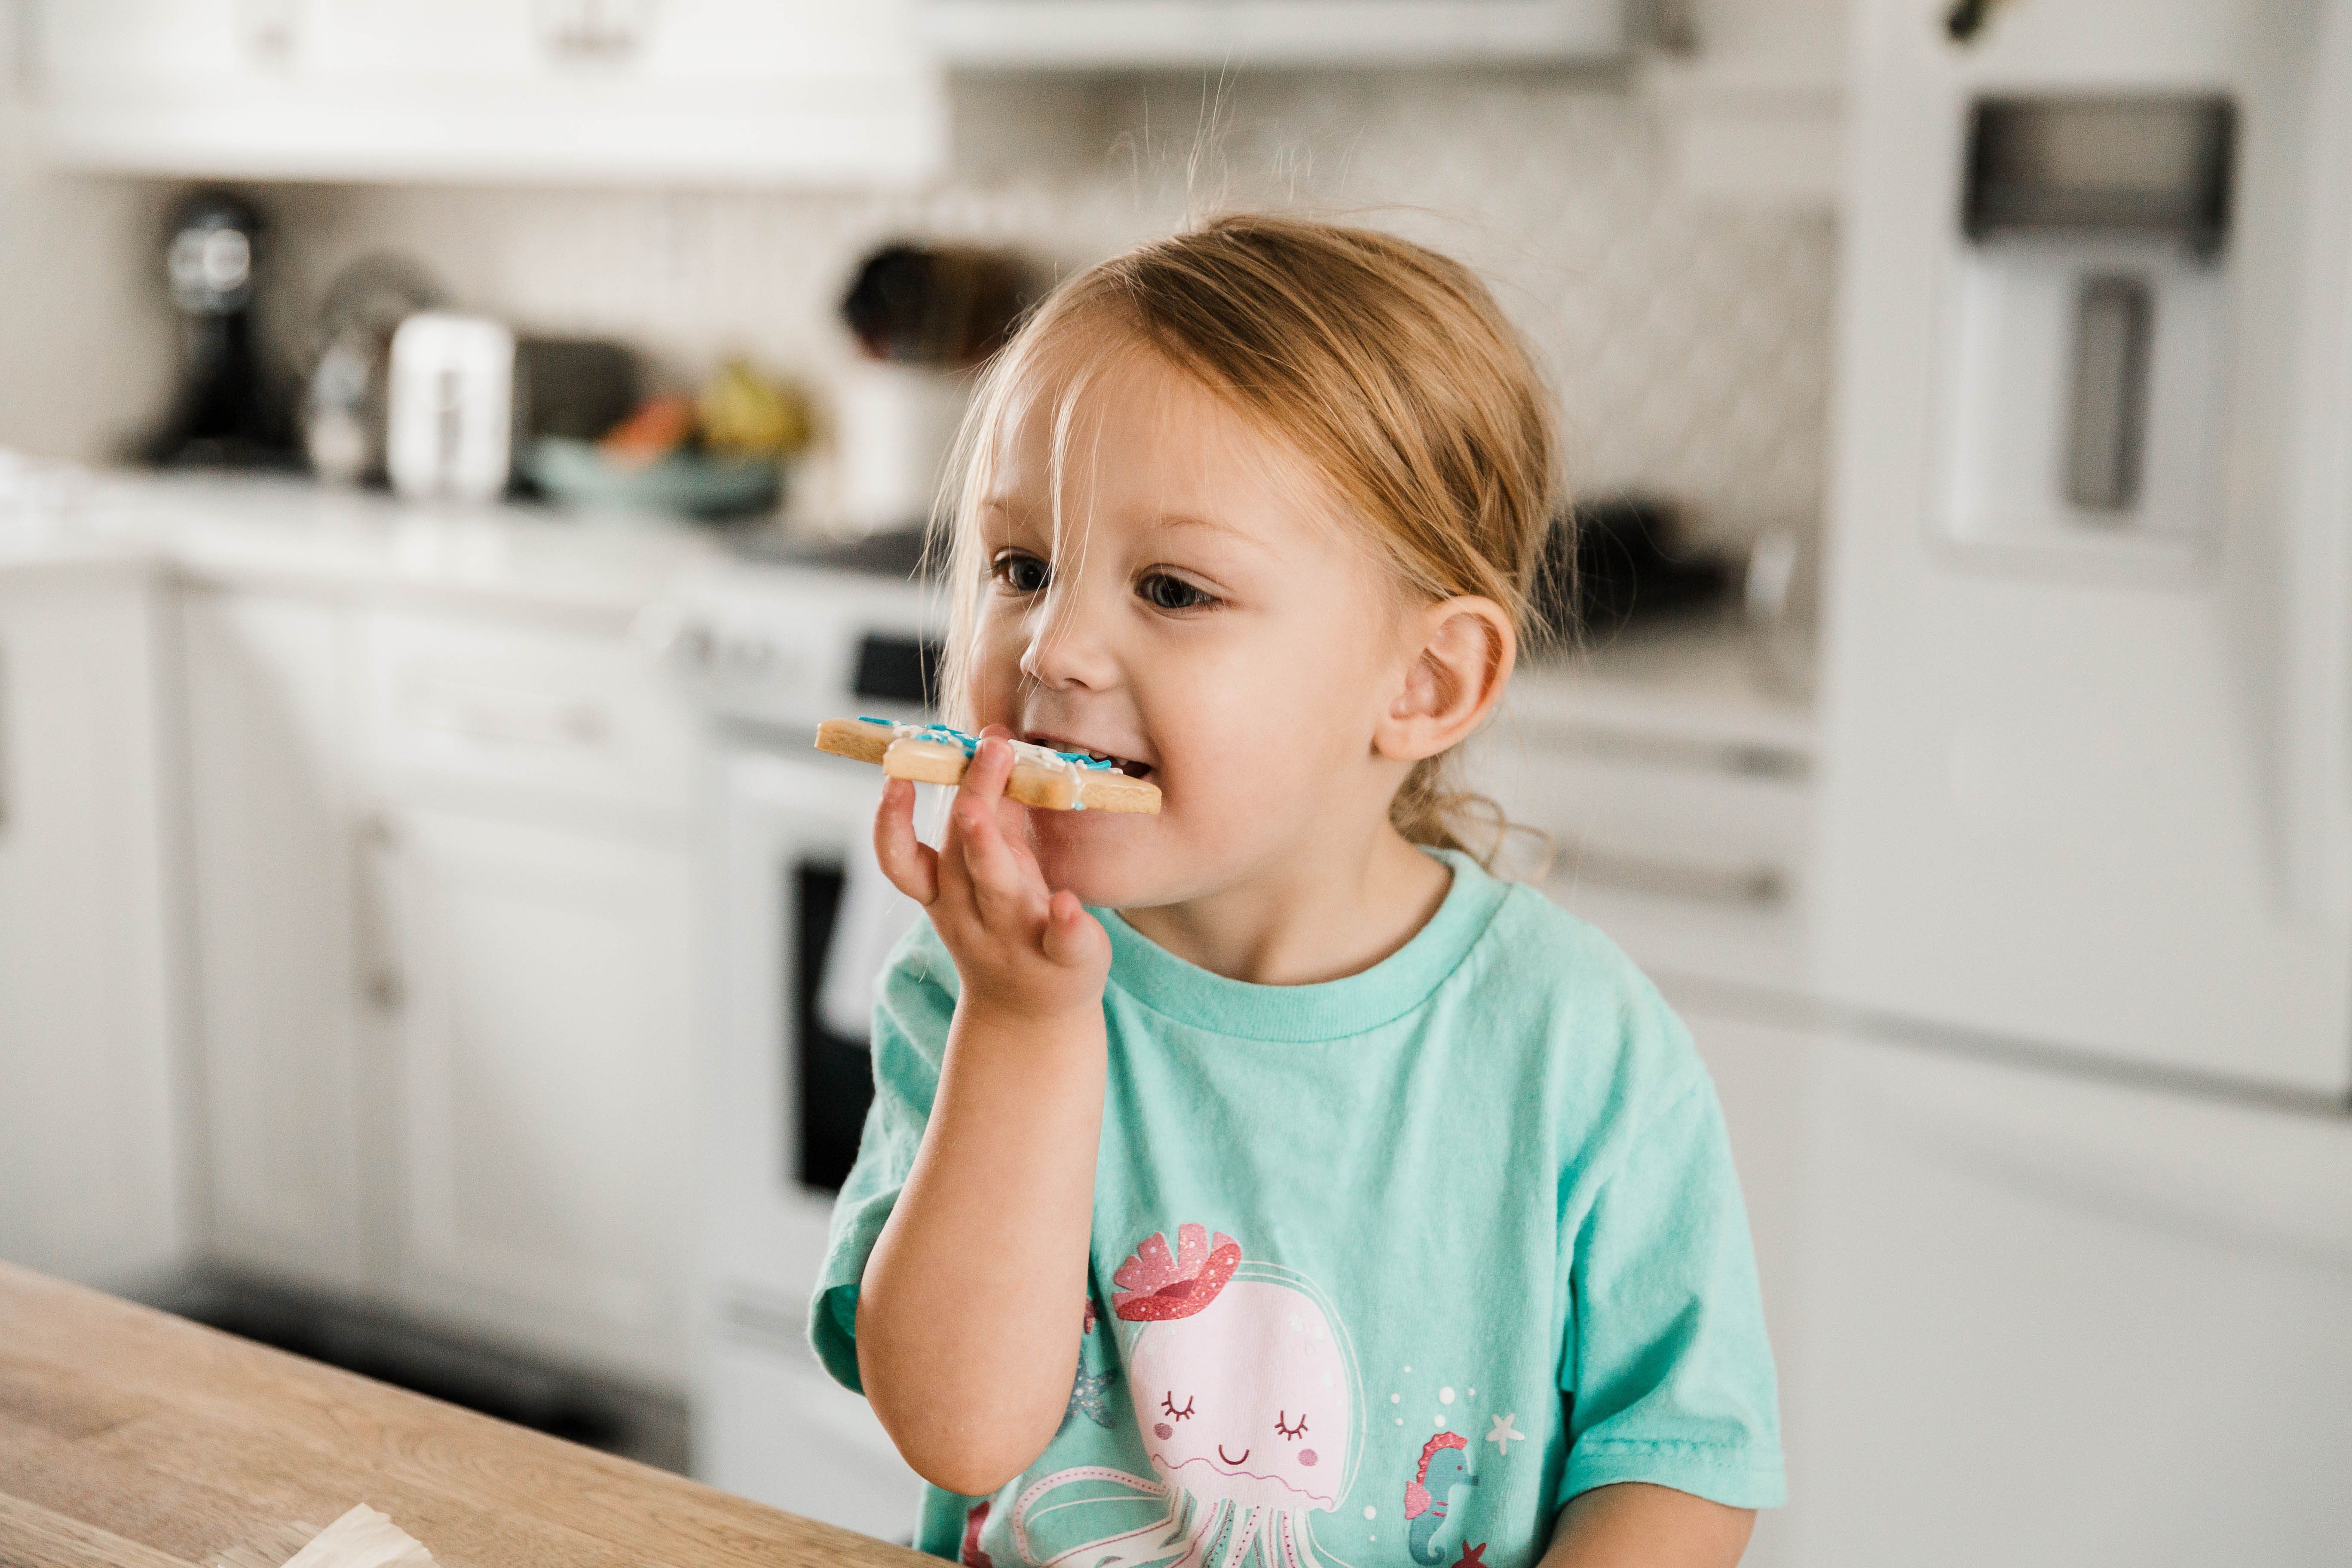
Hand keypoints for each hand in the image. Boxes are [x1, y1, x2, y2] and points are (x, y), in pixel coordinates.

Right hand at [874, 726, 1110, 1018]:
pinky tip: (1069, 904)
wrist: (1029, 1018)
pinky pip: (1061, 942)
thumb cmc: (1007, 925)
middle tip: (987, 748)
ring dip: (989, 846)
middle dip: (970, 801)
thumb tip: (994, 744)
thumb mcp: (989, 872)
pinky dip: (1064, 923)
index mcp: (947, 890)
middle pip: (960, 855)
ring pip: (996, 888)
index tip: (894, 774)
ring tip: (985, 809)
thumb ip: (996, 813)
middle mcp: (971, 912)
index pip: (905, 855)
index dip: (892, 819)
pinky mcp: (1061, 958)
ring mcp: (1014, 935)